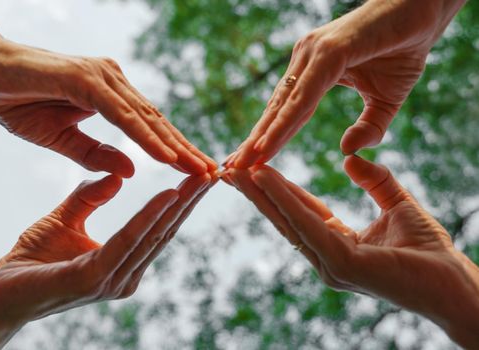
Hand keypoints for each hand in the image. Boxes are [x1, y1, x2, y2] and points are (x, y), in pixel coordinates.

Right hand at [0, 0, 215, 175]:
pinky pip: (121, 113)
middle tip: (215, 176)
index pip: (151, 129)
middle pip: (157, 123)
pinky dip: (145, 136)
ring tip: (200, 171)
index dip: (176, 152)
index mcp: (110, 96)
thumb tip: (130, 171)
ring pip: (147, 118)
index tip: (199, 174)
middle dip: (187, 152)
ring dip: (175, 147)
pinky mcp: (85, 78)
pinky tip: (166, 156)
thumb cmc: (16, 100)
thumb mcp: (60, 138)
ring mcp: (102, 77)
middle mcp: (113, 83)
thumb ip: (95, 152)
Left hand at [0, 174, 213, 348]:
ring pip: (153, 234)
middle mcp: (125, 274)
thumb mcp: (65, 219)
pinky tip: (168, 194)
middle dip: (191, 199)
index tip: (200, 172)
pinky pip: (127, 241)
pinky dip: (150, 217)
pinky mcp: (94, 279)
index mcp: (122, 261)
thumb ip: (90, 198)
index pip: (158, 226)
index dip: (180, 200)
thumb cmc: (32, 260)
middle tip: (214, 170)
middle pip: (164, 230)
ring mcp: (113, 279)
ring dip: (180, 204)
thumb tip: (118, 174)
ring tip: (200, 177)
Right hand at [222, 157, 478, 348]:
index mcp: (336, 244)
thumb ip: (375, 181)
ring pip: (287, 219)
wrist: (455, 285)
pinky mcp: (341, 263)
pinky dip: (284, 199)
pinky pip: (307, 223)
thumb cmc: (429, 252)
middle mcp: (325, 257)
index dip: (277, 189)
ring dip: (259, 192)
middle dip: (255, 191)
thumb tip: (351, 158)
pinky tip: (265, 177)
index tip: (255, 167)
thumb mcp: (397, 205)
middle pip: (284, 216)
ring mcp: (330, 263)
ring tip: (236, 167)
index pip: (300, 210)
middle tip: (228, 167)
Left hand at [225, 0, 465, 167]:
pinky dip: (286, 121)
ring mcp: (313, 54)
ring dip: (263, 137)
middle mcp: (305, 61)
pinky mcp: (329, 51)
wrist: (426, 9)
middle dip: (254, 142)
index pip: (284, 111)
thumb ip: (368, 126)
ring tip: (242, 164)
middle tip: (231, 170)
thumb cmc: (402, 50)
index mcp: (312, 71)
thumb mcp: (385, 100)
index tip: (247, 162)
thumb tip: (347, 149)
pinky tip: (268, 143)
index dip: (266, 137)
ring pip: (284, 105)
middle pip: (275, 110)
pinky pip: (304, 95)